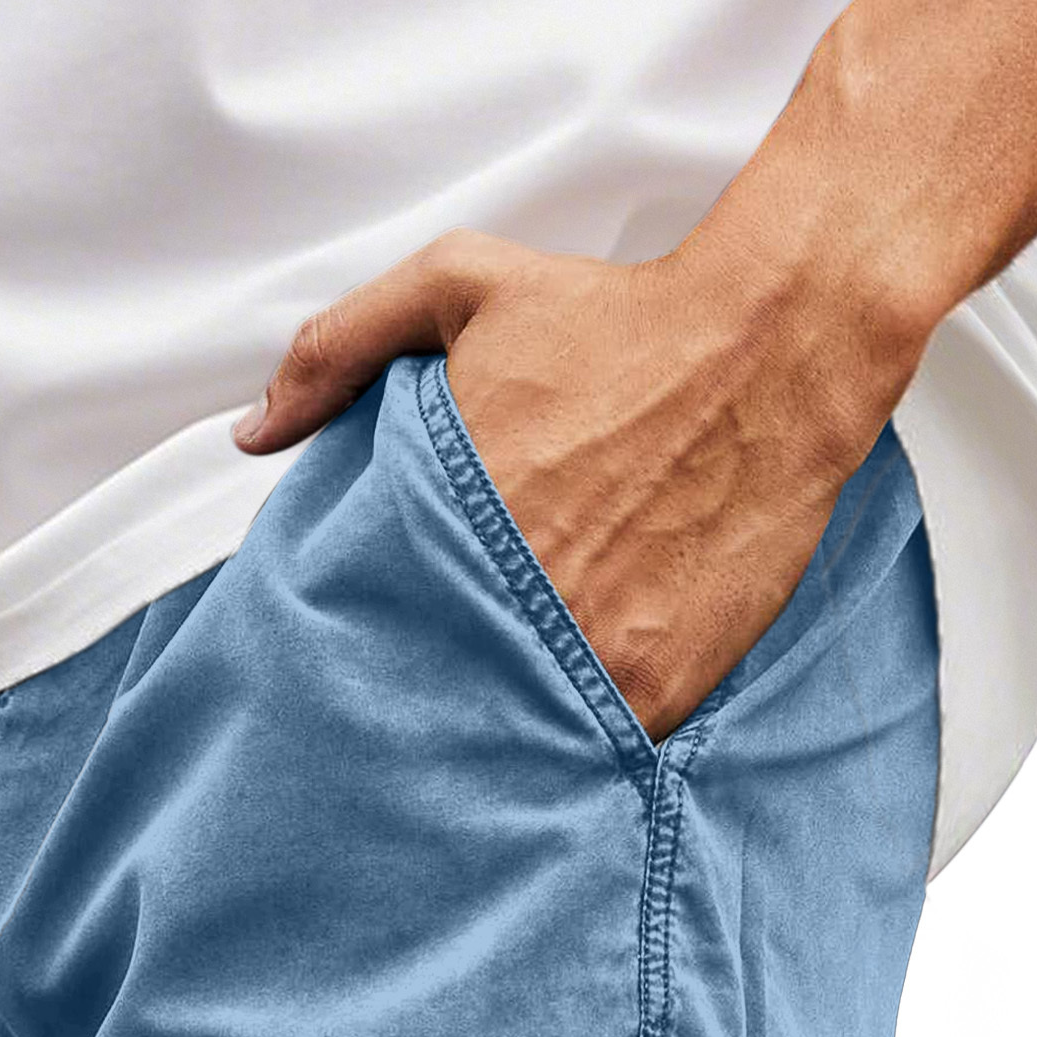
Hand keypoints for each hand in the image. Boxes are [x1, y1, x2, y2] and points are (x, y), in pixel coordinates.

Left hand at [232, 229, 924, 738]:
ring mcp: (590, 659)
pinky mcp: (661, 691)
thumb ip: (338, 346)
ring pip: (508, 736)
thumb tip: (257, 429)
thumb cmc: (625, 318)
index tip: (351, 657)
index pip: (361, 628)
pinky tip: (562, 712)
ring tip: (486, 711)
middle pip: (426, 696)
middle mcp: (513, 602)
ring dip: (491, 730)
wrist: (779, 348)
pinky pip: (593, 747)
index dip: (353, 651)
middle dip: (416, 701)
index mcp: (448, 524)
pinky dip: (573, 739)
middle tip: (414, 698)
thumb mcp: (460, 289)